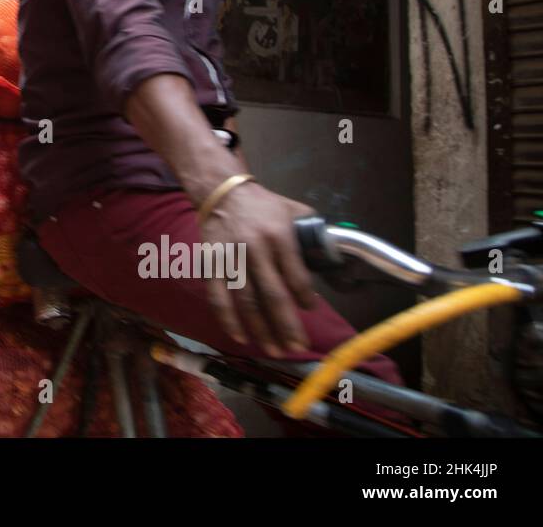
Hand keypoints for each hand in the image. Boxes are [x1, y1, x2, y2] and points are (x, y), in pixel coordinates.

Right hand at [198, 184, 317, 357]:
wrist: (221, 192)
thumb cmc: (263, 205)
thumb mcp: (294, 211)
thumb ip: (312, 233)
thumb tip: (330, 257)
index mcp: (279, 236)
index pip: (296, 276)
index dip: (305, 298)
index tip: (311, 310)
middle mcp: (255, 249)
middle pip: (273, 295)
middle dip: (286, 325)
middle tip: (297, 347)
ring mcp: (231, 259)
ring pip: (246, 301)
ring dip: (260, 329)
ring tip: (273, 349)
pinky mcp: (211, 265)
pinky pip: (218, 297)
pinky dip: (228, 319)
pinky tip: (239, 335)